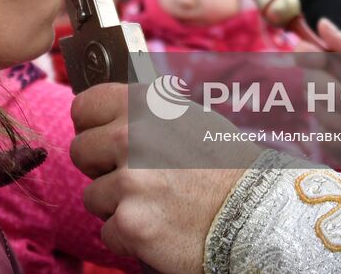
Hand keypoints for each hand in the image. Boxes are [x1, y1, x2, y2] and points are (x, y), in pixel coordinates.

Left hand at [70, 83, 254, 272]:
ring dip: (118, 205)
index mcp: (146, 104)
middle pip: (80, 151)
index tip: (102, 140)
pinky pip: (108, 232)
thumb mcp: (188, 119)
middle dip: (101, 168)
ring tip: (157, 204)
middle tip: (134, 178)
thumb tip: (106, 116)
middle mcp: (133, 136)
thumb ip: (145, 114)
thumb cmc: (227, 167)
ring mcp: (130, 181)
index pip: (84, 106)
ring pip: (92, 196)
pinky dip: (130, 237)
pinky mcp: (130, 224)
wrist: (260, 214)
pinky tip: (161, 227)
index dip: (92, 127)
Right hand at [297, 19, 340, 182]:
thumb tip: (322, 24)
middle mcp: (329, 87)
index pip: (308, 54)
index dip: (306, 55)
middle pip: (310, 83)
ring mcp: (327, 115)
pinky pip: (326, 138)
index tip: (319, 59)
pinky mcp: (330, 141)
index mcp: (340, 66)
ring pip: (319, 113)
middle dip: (335, 94)